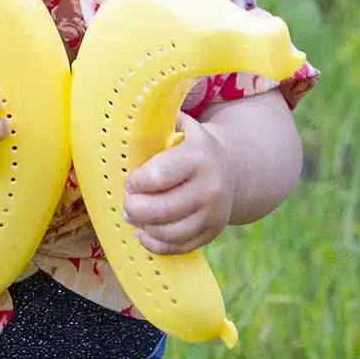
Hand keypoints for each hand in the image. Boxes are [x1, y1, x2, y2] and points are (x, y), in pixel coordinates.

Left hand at [121, 113, 235, 254]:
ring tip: (133, 216)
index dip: (137, 181)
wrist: (232, 169)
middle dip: (135, 207)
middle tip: (127, 201)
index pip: (159, 176)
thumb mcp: (183, 126)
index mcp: (199, 157)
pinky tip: (144, 232)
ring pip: (169, 232)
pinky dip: (156, 244)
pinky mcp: (211, 233)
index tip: (130, 180)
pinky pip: (178, 247)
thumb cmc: (192, 146)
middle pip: (162, 210)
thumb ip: (160, 121)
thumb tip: (129, 112)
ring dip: (144, 226)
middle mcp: (210, 187)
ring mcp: (213, 214)